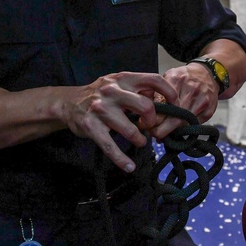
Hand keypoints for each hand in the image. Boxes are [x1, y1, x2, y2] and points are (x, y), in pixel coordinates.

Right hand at [63, 71, 177, 171]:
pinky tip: (129, 166)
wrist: (69, 103)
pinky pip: (111, 147)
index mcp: (124, 78)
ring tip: (141, 142)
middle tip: (150, 127)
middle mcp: (113, 91)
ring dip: (140, 140)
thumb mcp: (119, 83)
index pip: (154, 80)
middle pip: (146, 106)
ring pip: (131, 129)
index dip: (170, 93)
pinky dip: (122, 160)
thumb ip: (139, 88)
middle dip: (152, 121)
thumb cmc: (100, 95)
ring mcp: (101, 109)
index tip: (176, 106)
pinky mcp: (91, 127)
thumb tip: (163, 98)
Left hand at [147, 62, 217, 138]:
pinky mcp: (209, 110)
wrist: (207, 73)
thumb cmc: (184, 77)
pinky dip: (185, 129)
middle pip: (175, 117)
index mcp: (177, 79)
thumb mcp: (169, 78)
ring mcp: (202, 101)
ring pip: (184, 123)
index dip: (154, 119)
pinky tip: (178, 128)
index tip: (147, 125)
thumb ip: (158, 94)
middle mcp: (191, 90)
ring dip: (173, 131)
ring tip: (164, 132)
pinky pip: (194, 125)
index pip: (164, 105)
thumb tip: (145, 116)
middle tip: (154, 133)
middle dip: (162, 129)